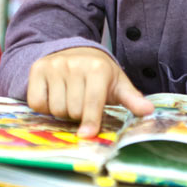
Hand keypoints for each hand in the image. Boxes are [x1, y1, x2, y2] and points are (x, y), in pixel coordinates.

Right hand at [27, 47, 154, 137]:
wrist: (76, 51)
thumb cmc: (100, 73)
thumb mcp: (118, 84)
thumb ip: (132, 99)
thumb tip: (148, 111)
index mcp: (97, 68)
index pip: (92, 103)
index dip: (90, 122)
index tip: (87, 135)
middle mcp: (74, 64)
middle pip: (72, 110)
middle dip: (78, 115)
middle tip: (82, 105)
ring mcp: (54, 65)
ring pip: (55, 108)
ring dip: (62, 112)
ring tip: (69, 100)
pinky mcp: (38, 68)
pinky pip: (37, 102)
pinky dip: (44, 107)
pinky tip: (54, 97)